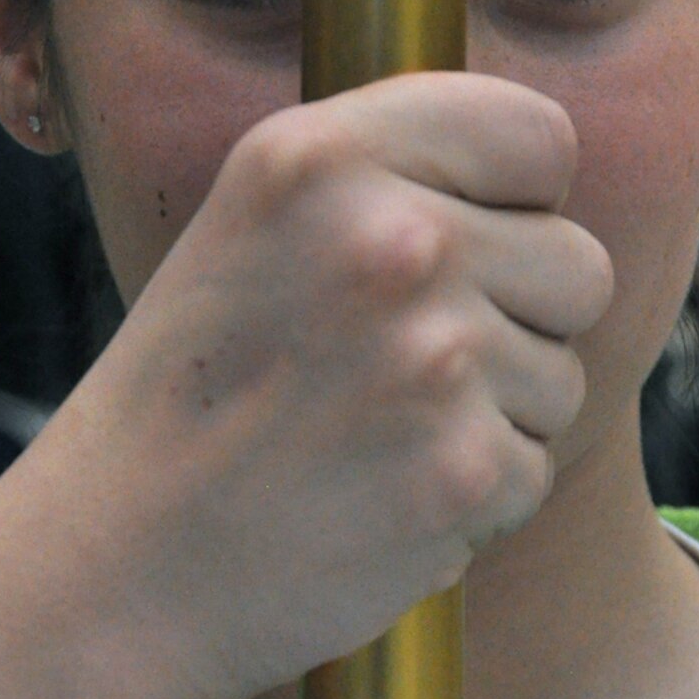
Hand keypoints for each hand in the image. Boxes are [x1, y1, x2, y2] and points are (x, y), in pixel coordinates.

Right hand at [52, 72, 613, 698]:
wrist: (121, 564)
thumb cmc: (196, 393)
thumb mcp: (253, 224)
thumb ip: (390, 176)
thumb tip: (538, 168)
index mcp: (325, 154)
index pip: (538, 135)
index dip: (509, 202)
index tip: (443, 251)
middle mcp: (389, 236)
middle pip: (577, 263)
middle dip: (511, 321)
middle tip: (394, 367)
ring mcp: (432, 354)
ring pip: (561, 375)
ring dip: (489, 415)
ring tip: (371, 434)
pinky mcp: (463, 467)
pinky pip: (536, 468)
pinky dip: (472, 499)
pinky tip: (377, 497)